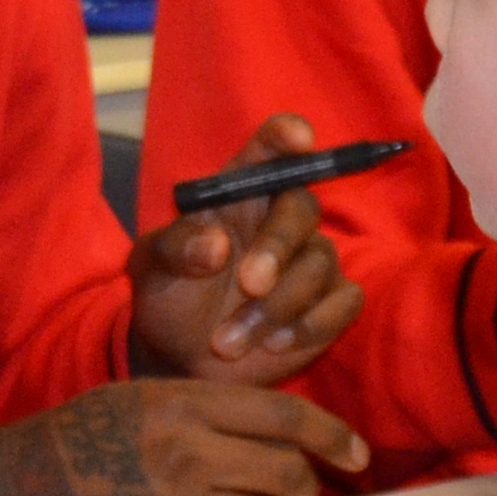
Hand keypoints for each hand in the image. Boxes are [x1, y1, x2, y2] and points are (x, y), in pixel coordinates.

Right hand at [0, 378, 368, 495]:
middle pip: (286, 475)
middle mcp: (183, 455)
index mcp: (180, 404)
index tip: (359, 455)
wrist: (12, 490)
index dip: (334, 436)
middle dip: (302, 486)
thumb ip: (213, 411)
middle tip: (295, 491)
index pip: (285, 418)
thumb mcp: (144, 398)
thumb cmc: (81, 435)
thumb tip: (293, 442)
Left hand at [132, 112, 361, 381]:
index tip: (297, 138)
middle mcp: (280, 218)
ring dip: (275, 307)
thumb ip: (176, 247)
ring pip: (319, 265)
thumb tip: (215, 246)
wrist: (179, 358)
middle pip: (301, 208)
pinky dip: (310, 325)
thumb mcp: (152, 267)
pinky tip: (273, 344)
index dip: (286, 136)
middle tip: (249, 284)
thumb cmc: (169, 296)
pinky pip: (344, 301)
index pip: (270, 150)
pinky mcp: (331, 301)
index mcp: (239, 193)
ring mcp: (310, 259)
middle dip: (277, 246)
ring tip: (227, 341)